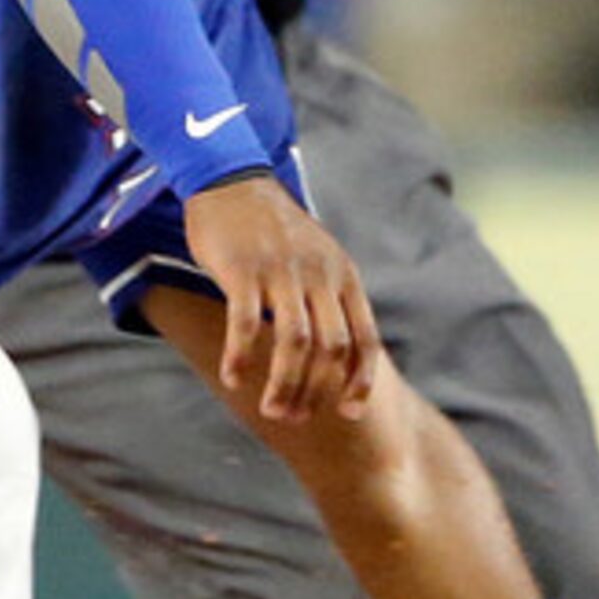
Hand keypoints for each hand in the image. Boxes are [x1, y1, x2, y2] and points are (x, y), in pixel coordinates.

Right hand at [179, 172, 380, 421]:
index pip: (365, 339)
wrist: (233, 180)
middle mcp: (320, 275)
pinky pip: (245, 323)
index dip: (361, 381)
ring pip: (294, 343)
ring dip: (284, 384)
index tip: (350, 413)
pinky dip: (242, 356)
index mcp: (344, 277)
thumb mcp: (319, 260)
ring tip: (271, 410)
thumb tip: (336, 358)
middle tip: (295, 418)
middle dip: (316, 392)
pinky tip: (234, 378)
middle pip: (330, 349)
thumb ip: (331, 300)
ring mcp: (282, 271)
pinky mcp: (243, 269)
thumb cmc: (276, 232)